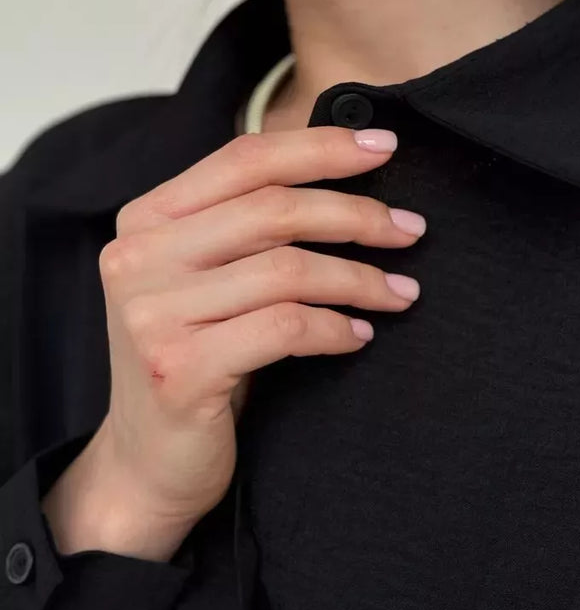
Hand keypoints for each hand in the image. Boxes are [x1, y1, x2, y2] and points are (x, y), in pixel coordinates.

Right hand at [86, 125, 424, 529]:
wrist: (148, 462)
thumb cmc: (195, 362)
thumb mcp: (206, 282)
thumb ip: (244, 231)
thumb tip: (344, 181)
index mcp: (146, 220)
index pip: (243, 159)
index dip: (320, 147)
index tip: (385, 148)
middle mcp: (138, 257)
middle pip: (273, 210)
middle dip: (357, 215)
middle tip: (410, 232)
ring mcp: (153, 313)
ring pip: (287, 271)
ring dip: (360, 280)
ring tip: (400, 294)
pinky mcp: (179, 368)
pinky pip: (285, 328)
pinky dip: (335, 329)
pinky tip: (359, 336)